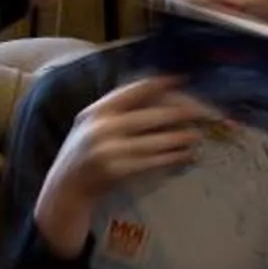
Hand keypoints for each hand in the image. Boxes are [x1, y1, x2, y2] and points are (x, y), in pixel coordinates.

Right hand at [32, 75, 208, 258]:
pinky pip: (153, 161)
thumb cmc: (84, 154)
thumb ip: (117, 111)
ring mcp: (109, 150)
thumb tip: (158, 97)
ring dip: (180, 138)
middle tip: (202, 112)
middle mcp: (102, 127)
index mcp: (97, 110)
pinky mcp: (118, 171)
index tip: (182, 79)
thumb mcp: (92, 125)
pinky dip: (172, 157)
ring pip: (156, 140)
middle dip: (180, 113)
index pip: (133, 91)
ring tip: (198, 135)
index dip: (160, 84)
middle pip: (151, 115)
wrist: (65, 189)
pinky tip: (186, 155)